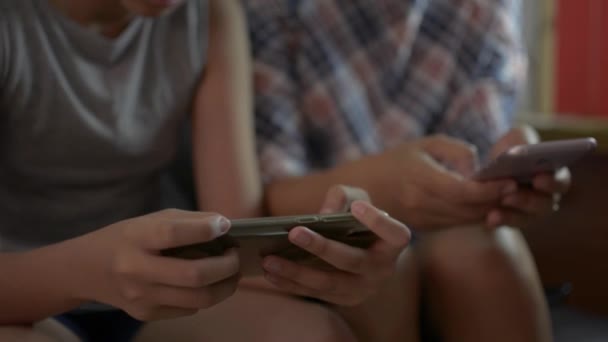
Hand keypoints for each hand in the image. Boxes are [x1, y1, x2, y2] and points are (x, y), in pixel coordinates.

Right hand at [75, 209, 239, 320]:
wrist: (86, 269)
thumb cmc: (126, 237)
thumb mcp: (150, 219)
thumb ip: (188, 221)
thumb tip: (225, 226)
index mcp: (136, 238)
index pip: (173, 234)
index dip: (204, 230)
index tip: (224, 226)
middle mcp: (135, 269)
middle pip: (194, 275)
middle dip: (227, 266)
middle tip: (235, 256)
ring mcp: (141, 296)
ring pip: (198, 299)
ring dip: (225, 286)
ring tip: (232, 272)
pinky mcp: (146, 314)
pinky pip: (189, 309)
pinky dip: (206, 296)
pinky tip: (207, 284)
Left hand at [261, 186, 410, 305]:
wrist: (364, 247)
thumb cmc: (359, 217)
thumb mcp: (357, 199)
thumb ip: (343, 197)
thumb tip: (322, 213)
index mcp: (393, 243)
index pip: (395, 234)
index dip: (378, 222)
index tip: (358, 208)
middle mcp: (382, 270)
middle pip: (352, 261)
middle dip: (321, 247)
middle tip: (294, 233)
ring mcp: (363, 288)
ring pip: (329, 283)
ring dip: (296, 272)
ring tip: (269, 260)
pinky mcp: (344, 299)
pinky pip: (315, 293)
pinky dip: (291, 284)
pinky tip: (270, 274)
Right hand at [367, 135, 514, 229]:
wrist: (364, 188)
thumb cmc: (395, 161)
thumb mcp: (423, 144)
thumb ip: (456, 150)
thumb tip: (479, 167)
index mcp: (419, 178)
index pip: (462, 191)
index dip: (489, 189)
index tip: (510, 180)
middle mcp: (421, 203)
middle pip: (469, 209)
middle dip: (497, 200)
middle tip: (520, 187)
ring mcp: (423, 219)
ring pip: (467, 220)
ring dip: (490, 210)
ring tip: (509, 196)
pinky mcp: (426, 228)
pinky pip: (458, 224)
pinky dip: (476, 215)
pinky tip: (488, 204)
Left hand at [485, 126, 571, 227]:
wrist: (491, 165)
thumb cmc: (510, 149)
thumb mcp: (515, 138)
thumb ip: (521, 140)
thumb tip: (518, 151)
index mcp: (553, 175)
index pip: (560, 181)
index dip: (552, 182)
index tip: (538, 179)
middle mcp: (546, 197)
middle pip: (544, 204)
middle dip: (528, 200)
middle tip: (510, 195)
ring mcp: (530, 212)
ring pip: (527, 218)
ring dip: (512, 213)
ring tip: (498, 206)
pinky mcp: (512, 219)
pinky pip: (508, 223)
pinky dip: (500, 220)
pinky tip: (490, 218)